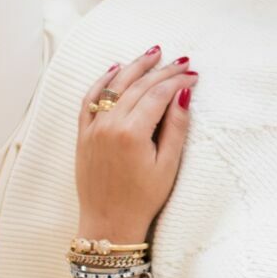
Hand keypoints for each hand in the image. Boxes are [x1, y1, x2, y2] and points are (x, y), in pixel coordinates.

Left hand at [75, 47, 197, 239]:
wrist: (108, 223)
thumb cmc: (143, 200)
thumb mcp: (168, 166)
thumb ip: (176, 128)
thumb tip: (184, 95)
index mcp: (132, 133)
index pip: (158, 94)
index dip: (178, 82)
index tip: (193, 75)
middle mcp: (109, 125)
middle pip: (138, 86)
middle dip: (161, 71)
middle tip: (180, 61)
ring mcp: (93, 128)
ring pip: (114, 86)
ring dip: (134, 67)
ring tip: (152, 54)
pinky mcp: (83, 134)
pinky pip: (90, 99)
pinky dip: (103, 81)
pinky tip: (115, 69)